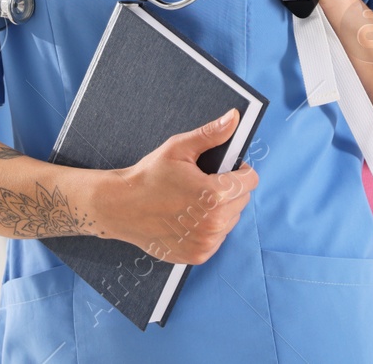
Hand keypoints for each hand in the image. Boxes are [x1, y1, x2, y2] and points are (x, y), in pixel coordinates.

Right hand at [102, 109, 257, 264]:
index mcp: (215, 194)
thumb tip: (234, 118)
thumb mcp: (178, 148)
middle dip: (230, 189)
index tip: (226, 169)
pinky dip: (210, 228)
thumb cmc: (149, 176)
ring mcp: (207, 242)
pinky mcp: (199, 255)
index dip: (240, 170)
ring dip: (221, 210)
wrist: (121, 207)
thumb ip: (211, 134)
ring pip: (231, 220)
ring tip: (196, 201)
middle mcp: (215, 223)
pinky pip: (218, 238)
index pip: (251, 181)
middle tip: (204, 183)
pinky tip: (190, 218)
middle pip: (242, 200)